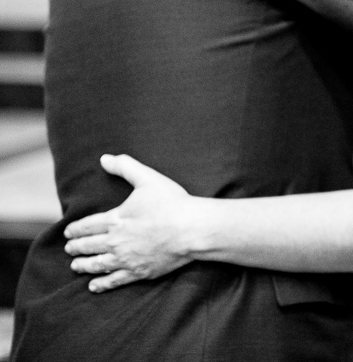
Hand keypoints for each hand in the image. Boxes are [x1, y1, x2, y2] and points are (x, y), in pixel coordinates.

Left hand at [63, 154, 198, 292]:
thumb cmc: (172, 203)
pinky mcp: (139, 272)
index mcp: (116, 219)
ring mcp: (126, 258)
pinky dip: (101, 284)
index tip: (68, 232)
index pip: (87, 226)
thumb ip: (125, 167)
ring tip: (75, 266)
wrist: (192, 229)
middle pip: (88, 246)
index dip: (75, 229)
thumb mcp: (148, 179)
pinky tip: (94, 286)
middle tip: (69, 249)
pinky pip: (114, 281)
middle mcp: (116, 241)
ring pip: (97, 265)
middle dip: (76, 247)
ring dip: (83, 265)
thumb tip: (105, 159)